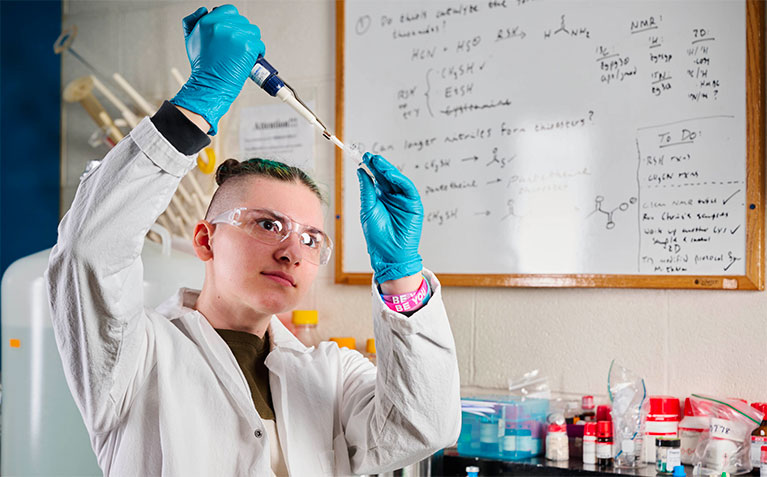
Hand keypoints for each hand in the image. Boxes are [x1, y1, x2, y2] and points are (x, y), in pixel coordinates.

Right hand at [170, 5, 264, 134]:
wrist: (209, 85)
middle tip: (238, 47)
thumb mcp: (190, 39)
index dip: (233, 22)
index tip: (234, 33)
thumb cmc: (202, 66)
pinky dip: (258, 52)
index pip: (229, 10)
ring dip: (252, 41)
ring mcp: (235, 35)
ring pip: (253, 31)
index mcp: (207, 21)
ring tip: (244, 53)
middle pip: (243, 21)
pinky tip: (250, 59)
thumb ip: (194, 21)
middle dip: (243, 33)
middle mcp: (221, 25)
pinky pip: (259, 44)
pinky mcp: (247, 46)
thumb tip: (203, 10)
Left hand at [357, 153, 422, 283]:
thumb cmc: (377, 235)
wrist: (389, 253)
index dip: (371, 167)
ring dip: (388, 169)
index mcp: (380, 198)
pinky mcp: (414, 205)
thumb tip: (361, 171)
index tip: (363, 157)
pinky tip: (390, 174)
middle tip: (370, 156)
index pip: (376, 178)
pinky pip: (408, 188)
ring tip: (378, 162)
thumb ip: (366, 190)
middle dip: (379, 166)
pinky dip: (400, 179)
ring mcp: (403, 200)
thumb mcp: (367, 209)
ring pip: (397, 180)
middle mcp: (392, 197)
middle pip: (386, 177)